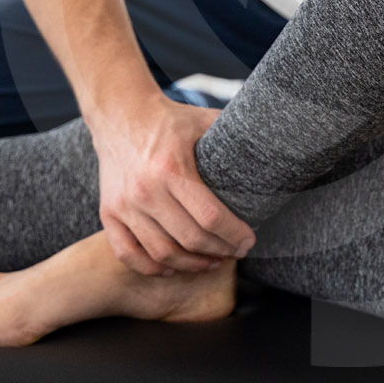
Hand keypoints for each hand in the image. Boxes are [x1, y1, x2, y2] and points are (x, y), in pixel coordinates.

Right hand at [91, 93, 256, 275]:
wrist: (120, 114)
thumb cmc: (170, 120)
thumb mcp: (204, 121)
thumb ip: (235, 134)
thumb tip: (275, 141)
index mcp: (172, 169)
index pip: (210, 217)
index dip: (234, 235)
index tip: (249, 240)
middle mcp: (145, 191)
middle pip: (189, 240)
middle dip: (220, 252)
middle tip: (236, 252)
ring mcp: (124, 205)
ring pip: (162, 254)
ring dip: (192, 265)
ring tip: (212, 261)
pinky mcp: (108, 213)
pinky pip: (128, 254)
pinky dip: (152, 268)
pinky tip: (172, 267)